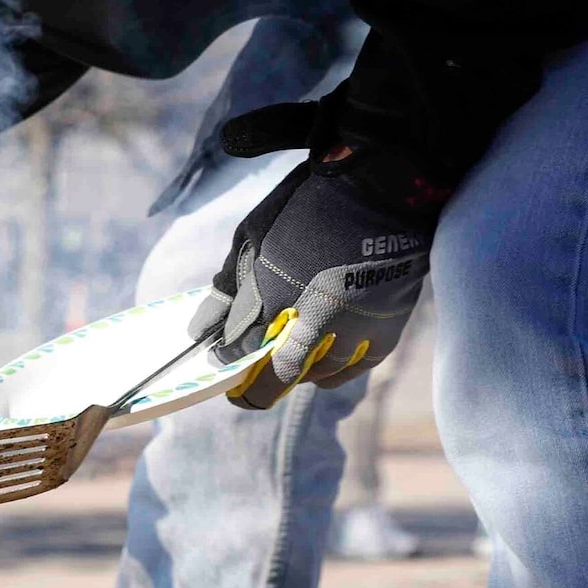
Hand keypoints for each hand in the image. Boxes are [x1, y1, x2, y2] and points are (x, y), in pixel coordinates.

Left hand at [186, 101, 438, 410]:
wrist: (379, 192)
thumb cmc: (307, 209)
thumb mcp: (253, 238)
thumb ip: (228, 288)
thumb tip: (202, 330)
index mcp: (275, 290)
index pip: (240, 348)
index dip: (227, 365)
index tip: (219, 369)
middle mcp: (315, 317)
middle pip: (280, 374)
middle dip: (257, 390)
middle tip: (244, 395)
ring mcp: (354, 327)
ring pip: (316, 375)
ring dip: (295, 378)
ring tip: (283, 371)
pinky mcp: (384, 330)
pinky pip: (351, 369)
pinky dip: (331, 373)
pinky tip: (319, 368)